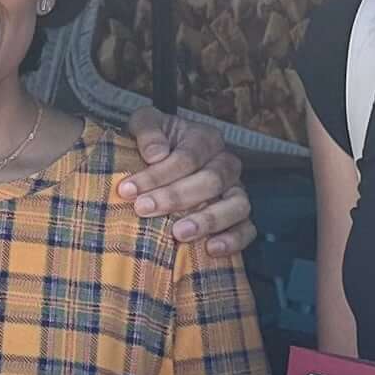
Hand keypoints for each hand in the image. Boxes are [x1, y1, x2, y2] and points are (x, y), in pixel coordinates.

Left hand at [124, 107, 254, 253]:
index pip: (187, 156)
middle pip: (211, 180)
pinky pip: (247, 229)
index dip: (158, 174)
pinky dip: (233, 240)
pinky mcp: (240, 217)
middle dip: (174, 197)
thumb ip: (147, 130)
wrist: (160, 163)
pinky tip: (211, 250)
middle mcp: (226, 163)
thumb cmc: (152, 144)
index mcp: (206, 138)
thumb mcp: (144, 124)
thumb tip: (156, 154)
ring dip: (208, 220)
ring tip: (179, 234)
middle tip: (143, 209)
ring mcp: (237, 191)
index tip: (127, 190)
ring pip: (236, 205)